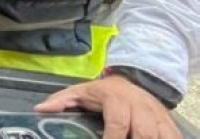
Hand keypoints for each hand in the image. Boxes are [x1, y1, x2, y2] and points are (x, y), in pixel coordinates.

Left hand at [35, 75, 180, 138]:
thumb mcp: (81, 91)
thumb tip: (40, 109)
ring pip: (160, 136)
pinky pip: (171, 137)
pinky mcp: (168, 124)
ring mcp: (157, 116)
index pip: (117, 123)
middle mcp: (140, 107)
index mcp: (117, 98)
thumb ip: (61, 100)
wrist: (133, 79)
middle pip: (143, 133)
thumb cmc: (104, 90)